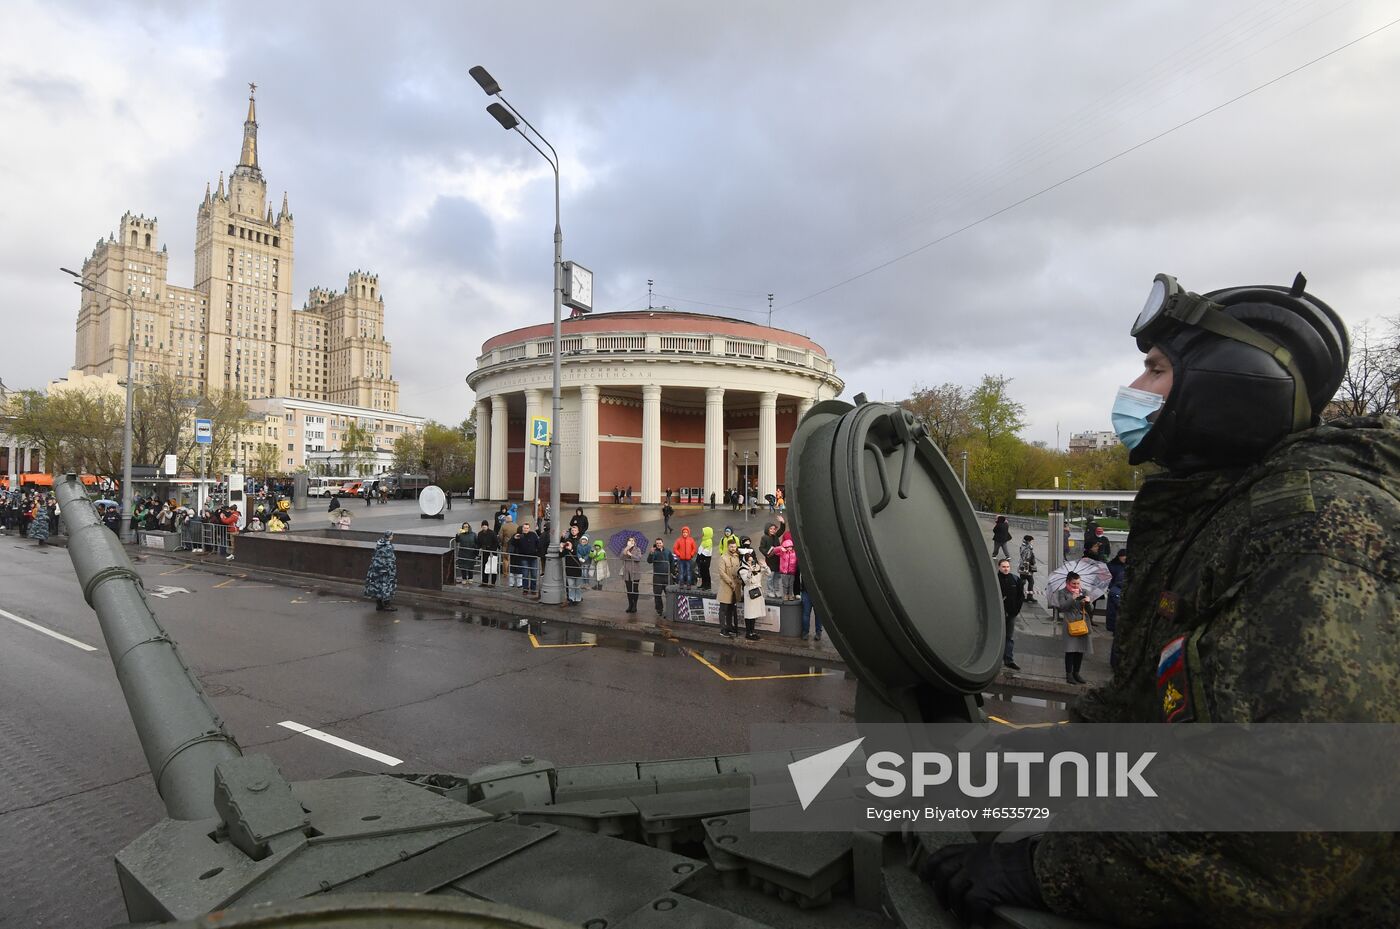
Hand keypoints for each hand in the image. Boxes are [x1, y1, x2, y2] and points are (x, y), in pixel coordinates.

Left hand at [919, 839, 1044, 925]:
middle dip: (938, 890)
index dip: (929, 866)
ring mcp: (978, 872)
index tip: (924, 877)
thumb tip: (974, 877)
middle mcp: (972, 858)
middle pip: (943, 872)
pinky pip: (971, 905)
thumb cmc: (1023, 862)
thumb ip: (982, 861)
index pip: (943, 854)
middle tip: (943, 904)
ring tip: (959, 916)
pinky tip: (976, 925)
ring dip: (954, 906)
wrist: (1039, 865)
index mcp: (973, 849)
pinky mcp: (987, 888)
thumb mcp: (998, 853)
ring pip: (953, 889)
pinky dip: (972, 918)